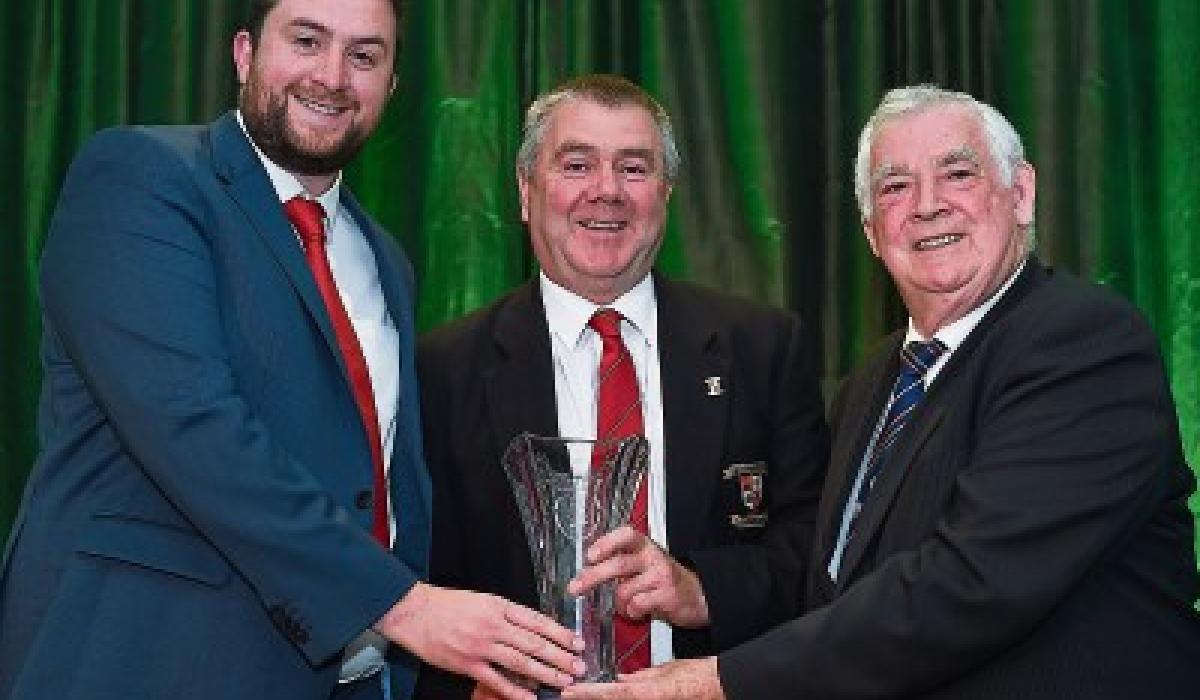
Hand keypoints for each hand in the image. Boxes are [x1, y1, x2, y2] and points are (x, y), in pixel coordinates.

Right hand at [377, 582, 584, 699]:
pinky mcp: (467, 664)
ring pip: (521, 661)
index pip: (537, 621)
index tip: (577, 642)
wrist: (414, 612)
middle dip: (560, 656)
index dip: (560, 633)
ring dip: (546, 673)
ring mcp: (481, 646)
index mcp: (499, 606)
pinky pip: (496, 680)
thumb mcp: (482, 600)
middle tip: (579, 666)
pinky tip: (530, 698)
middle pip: (534, 642)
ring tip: (564, 680)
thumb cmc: (447, 605)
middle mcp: (493, 625)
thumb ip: (506, 614)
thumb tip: (533, 628)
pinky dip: (515, 691)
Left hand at [562, 657, 723, 699]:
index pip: (610, 693)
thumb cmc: (698, 678)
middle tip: (569, 695)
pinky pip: (631, 699)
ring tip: (580, 694)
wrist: (718, 686)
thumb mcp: (666, 672)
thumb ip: (641, 677)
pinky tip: (604, 693)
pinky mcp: (654, 699)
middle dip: (591, 698)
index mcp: (647, 693)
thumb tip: (622, 680)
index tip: (569, 691)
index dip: (587, 693)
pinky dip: (617, 695)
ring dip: (601, 697)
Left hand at [568, 526, 708, 627]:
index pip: (626, 535)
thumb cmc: (662, 579)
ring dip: (618, 602)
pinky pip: (637, 605)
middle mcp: (653, 557)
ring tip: (626, 604)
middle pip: (619, 564)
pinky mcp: (667, 595)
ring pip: (625, 590)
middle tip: (576, 587)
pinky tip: (638, 611)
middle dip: (593, 577)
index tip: (589, 555)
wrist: (696, 596)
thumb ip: (619, 562)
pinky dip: (632, 612)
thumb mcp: (643, 563)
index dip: (606, 543)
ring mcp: (660, 575)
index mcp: (644, 545)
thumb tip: (586, 569)